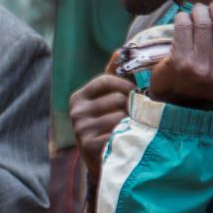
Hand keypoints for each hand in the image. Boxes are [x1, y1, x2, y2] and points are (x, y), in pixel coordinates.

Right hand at [70, 52, 132, 175]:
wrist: (101, 162)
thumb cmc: (106, 126)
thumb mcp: (105, 100)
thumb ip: (112, 76)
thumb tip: (121, 51)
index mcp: (78, 97)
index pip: (105, 79)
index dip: (125, 85)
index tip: (135, 93)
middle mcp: (76, 112)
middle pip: (117, 98)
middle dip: (131, 106)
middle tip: (136, 114)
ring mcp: (81, 129)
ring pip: (120, 116)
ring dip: (132, 122)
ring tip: (133, 127)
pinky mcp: (89, 146)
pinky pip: (118, 132)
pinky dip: (128, 135)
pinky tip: (127, 139)